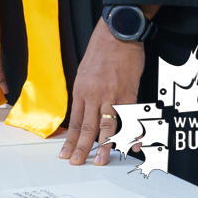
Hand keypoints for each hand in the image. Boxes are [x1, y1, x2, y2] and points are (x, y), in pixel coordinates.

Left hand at [59, 18, 145, 165]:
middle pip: (87, 127)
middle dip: (82, 148)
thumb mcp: (84, 73)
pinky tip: (132, 146)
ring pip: (107, 126)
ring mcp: (112, 95)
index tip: (65, 153)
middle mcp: (94, 95)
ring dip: (105, 146)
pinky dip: (132, 133)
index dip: (70, 139)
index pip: (74, 121)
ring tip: (101, 161)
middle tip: (77, 162)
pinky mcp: (129, 93)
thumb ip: (84, 93)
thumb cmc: (101, 52)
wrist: (117, 34)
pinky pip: (130, 117)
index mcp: (80, 90)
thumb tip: (84, 112)